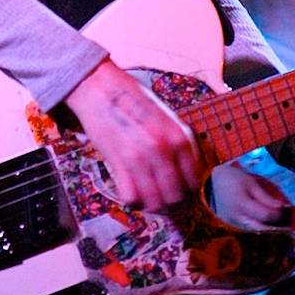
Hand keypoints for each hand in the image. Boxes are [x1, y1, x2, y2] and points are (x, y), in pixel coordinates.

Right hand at [64, 59, 203, 210]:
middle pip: (176, 196)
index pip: (194, 180)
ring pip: (154, 202)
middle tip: (165, 203)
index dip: (190, 193)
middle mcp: (163, 148)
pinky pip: (131, 197)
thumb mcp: (166, 117)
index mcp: (179, 135)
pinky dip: (133, 200)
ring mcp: (140, 157)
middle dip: (172, 205)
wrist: (100, 88)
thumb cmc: (132, 99)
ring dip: (153, 206)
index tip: (183, 196)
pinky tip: (132, 190)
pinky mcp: (118, 163)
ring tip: (149, 201)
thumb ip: (177, 143)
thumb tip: (187, 172)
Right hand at [211, 161, 294, 231]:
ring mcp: (234, 228)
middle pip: (264, 232)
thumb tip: (283, 208)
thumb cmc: (232, 180)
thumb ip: (266, 197)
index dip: (281, 215)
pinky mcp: (233, 232)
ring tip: (290, 235)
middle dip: (282, 233)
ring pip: (258, 238)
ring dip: (275, 238)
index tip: (290, 211)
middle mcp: (237, 219)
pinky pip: (252, 237)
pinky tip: (275, 235)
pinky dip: (265, 237)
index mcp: (241, 204)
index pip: (267, 215)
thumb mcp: (249, 182)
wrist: (210, 184)